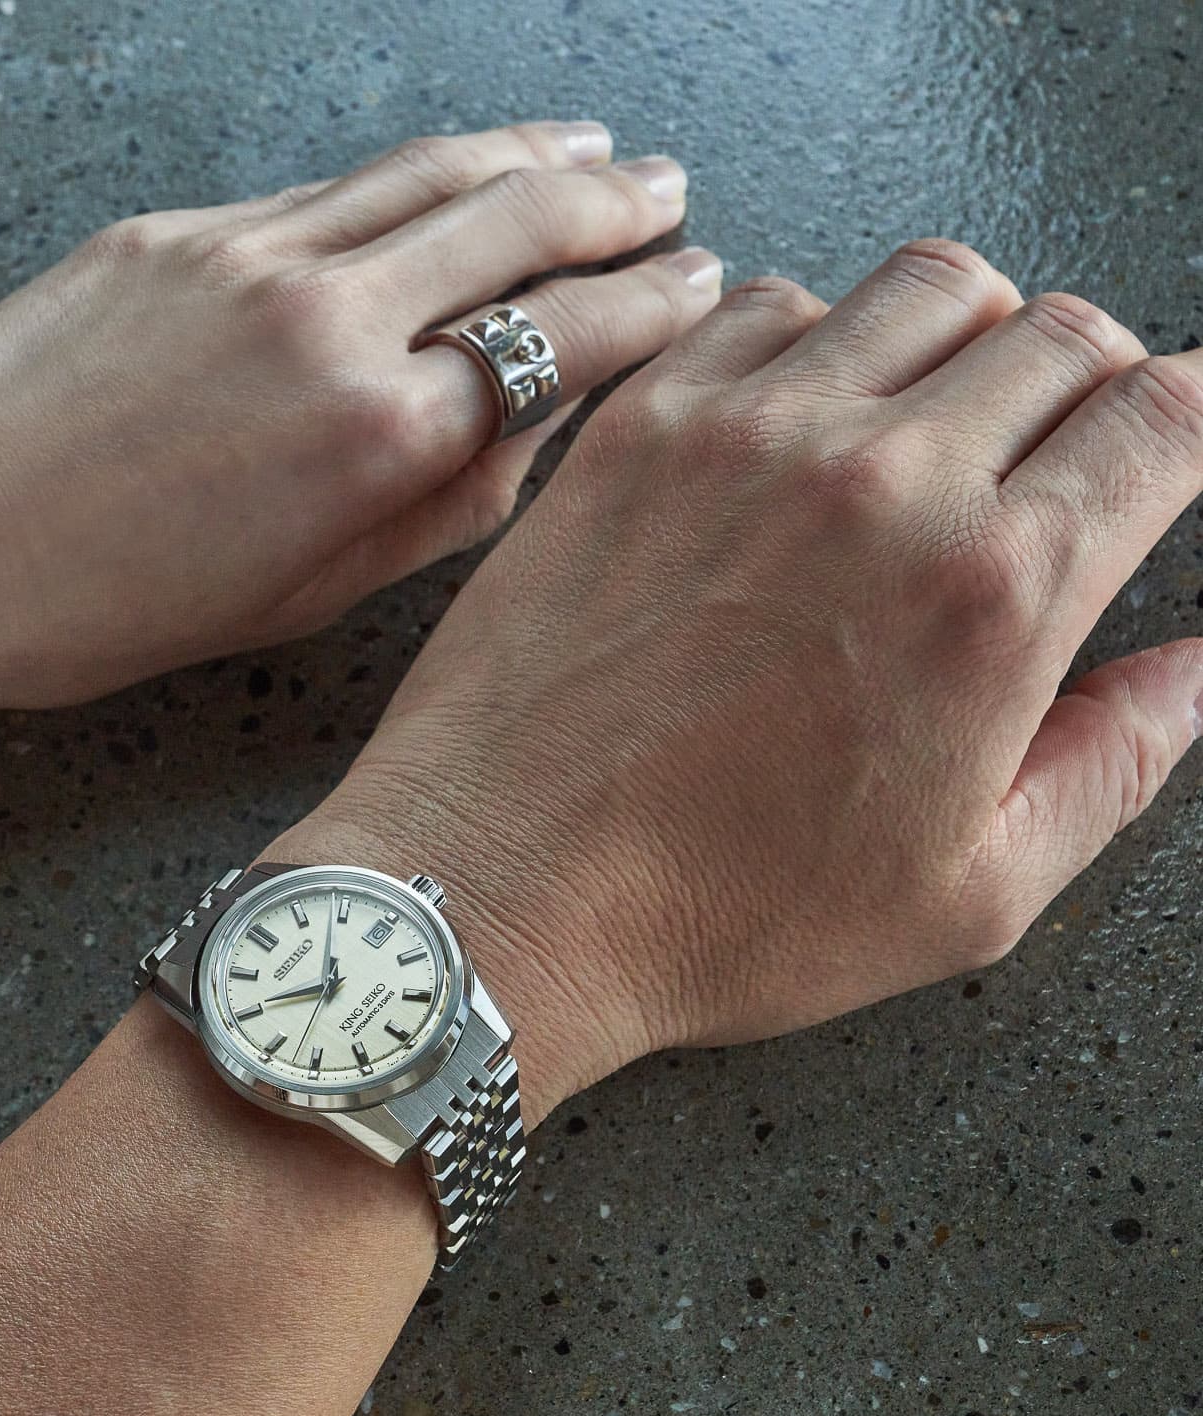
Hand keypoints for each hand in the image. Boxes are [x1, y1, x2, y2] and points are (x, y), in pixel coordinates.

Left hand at [0, 120, 722, 738]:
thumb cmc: (95, 611)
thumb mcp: (295, 603)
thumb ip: (434, 513)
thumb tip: (527, 436)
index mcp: (376, 439)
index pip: (566, 341)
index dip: (653, 308)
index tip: (700, 290)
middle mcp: (331, 323)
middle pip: (518, 225)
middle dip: (618, 203)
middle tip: (674, 198)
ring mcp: (249, 258)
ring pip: (429, 175)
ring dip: (530, 153)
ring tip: (596, 145)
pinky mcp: (175, 230)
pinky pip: (327, 187)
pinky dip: (411, 172)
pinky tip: (443, 171)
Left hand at [280, 240, 1202, 1123]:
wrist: (499, 891)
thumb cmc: (714, 915)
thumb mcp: (970, 893)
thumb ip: (1115, 761)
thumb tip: (1199, 669)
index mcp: (995, 591)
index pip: (1164, 414)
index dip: (1193, 413)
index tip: (1175, 439)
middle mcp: (882, 480)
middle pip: (1056, 330)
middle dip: (1092, 376)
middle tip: (1061, 444)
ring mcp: (747, 434)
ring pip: (921, 284)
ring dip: (962, 333)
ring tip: (936, 414)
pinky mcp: (635, 426)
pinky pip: (762, 303)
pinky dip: (812, 328)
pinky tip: (799, 407)